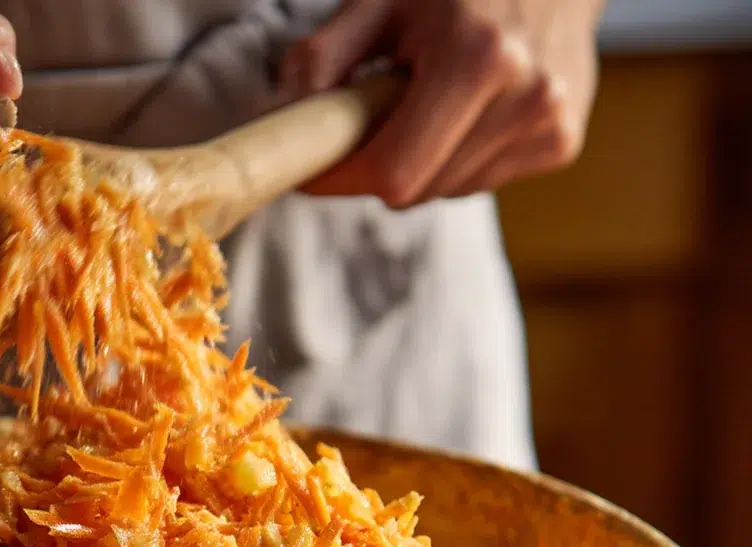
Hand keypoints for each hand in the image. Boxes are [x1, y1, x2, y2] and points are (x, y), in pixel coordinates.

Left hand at [281, 0, 603, 204]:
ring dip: (420, 165)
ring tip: (429, 103)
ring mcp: (549, 124)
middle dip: (379, 169)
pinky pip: (479, 183)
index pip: (392, 171)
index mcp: (478, 57)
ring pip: (444, 193)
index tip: (311, 170)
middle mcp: (526, 97)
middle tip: (371, 122)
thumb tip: (284, 115)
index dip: (342, 178)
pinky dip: (458, 160)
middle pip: (414, 191)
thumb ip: (326, 55)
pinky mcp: (561, 143)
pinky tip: (469, 111)